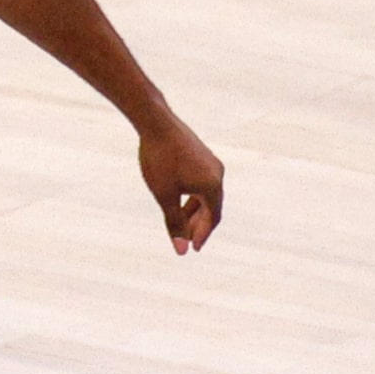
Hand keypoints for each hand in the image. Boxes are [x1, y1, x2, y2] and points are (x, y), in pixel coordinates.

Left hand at [137, 115, 223, 253]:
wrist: (156, 123)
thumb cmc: (159, 160)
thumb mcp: (165, 196)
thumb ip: (174, 224)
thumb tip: (181, 250)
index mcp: (212, 186)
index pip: (212, 218)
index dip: (203, 235)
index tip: (193, 249)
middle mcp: (217, 174)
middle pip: (211, 208)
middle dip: (198, 226)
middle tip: (185, 241)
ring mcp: (211, 163)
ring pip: (205, 195)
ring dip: (194, 212)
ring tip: (180, 225)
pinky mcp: (202, 155)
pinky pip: (201, 183)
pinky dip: (192, 197)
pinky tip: (178, 202)